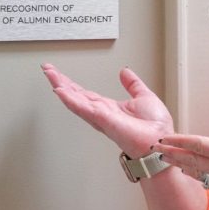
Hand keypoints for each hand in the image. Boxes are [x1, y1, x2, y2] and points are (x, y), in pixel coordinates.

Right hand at [41, 63, 174, 156]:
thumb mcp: (144, 97)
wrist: (161, 140)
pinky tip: (60, 91)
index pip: (85, 94)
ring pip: (76, 99)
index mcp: (109, 108)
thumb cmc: (156, 127)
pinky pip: (83, 108)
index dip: (72, 84)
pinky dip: (71, 99)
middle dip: (60, 82)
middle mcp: (102, 113)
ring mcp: (101, 117)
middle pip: (76, 95)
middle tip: (47, 70)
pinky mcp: (103, 119)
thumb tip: (124, 71)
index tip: (60, 74)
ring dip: (62, 86)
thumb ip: (132, 84)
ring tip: (49, 74)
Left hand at [152, 116, 208, 209]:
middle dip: (173, 154)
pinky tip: (197, 175)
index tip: (164, 138)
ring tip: (171, 161)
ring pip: (200, 174)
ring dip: (183, 166)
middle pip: (193, 161)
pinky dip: (199, 176)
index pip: (199, 146)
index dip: (180, 141)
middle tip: (156, 149)